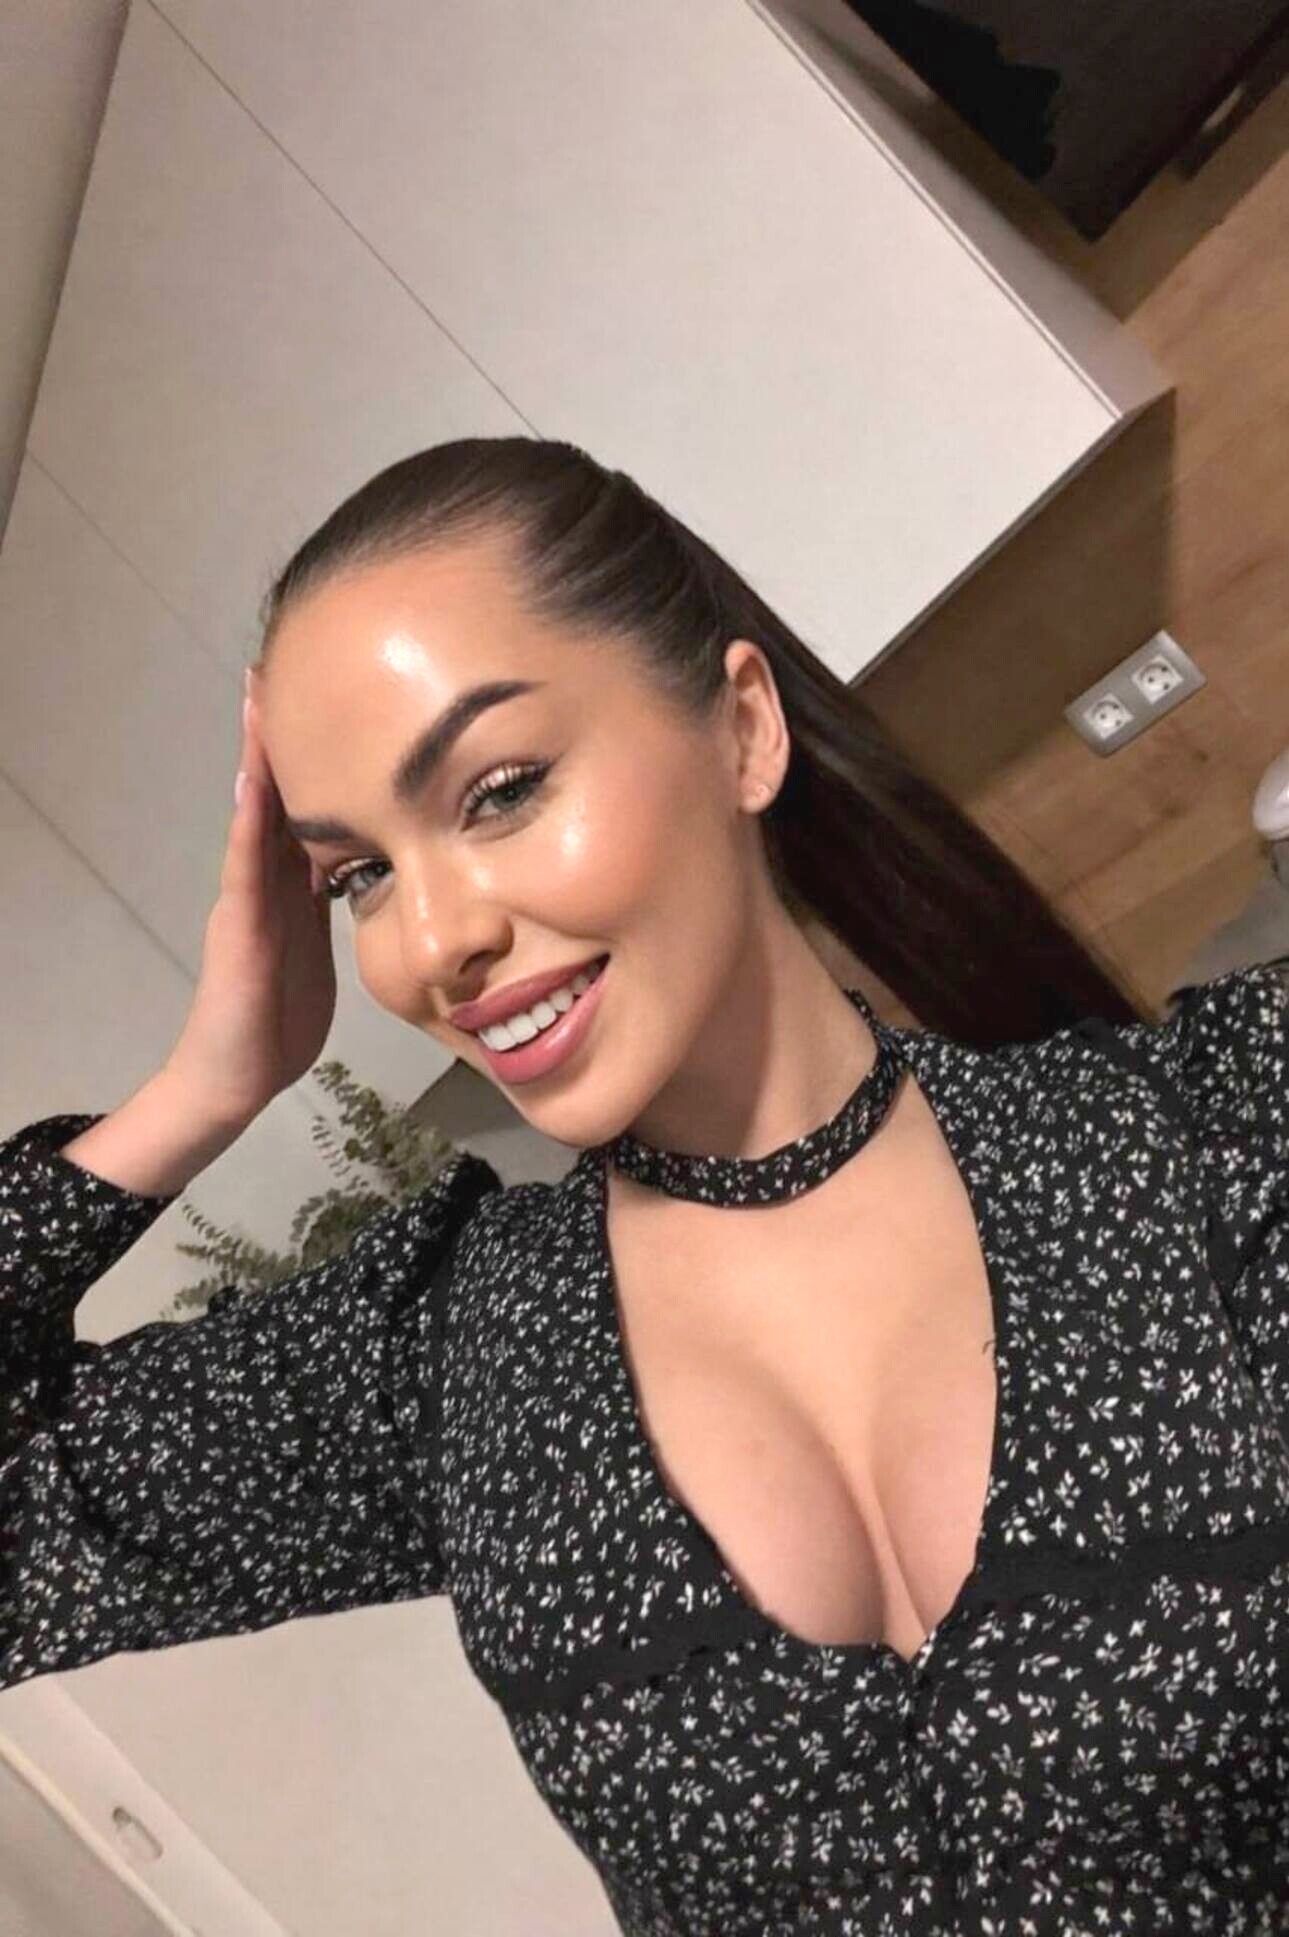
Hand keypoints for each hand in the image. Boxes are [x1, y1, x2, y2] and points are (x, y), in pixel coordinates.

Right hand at [162, 670, 337, 1125]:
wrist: (237, 1078)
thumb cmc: (280, 1018)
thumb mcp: (321, 945)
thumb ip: (335, 905)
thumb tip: (375, 866)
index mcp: (291, 885)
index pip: (306, 806)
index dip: (316, 755)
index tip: (328, 697)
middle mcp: (264, 880)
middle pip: (275, 794)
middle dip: (278, 734)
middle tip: (278, 666)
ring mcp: (245, 899)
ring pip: (255, 815)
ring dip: (258, 757)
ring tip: (259, 698)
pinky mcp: (237, 927)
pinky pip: (243, 865)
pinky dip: (249, 821)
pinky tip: (255, 781)